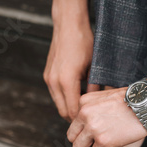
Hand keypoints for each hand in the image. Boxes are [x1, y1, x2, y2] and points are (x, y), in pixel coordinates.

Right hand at [44, 0, 96, 121]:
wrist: (68, 24)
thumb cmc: (84, 42)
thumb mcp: (95, 66)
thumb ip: (95, 87)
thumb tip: (100, 104)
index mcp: (66, 81)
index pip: (72, 111)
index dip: (82, 119)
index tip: (93, 121)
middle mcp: (54, 81)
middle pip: (63, 111)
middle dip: (75, 117)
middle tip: (90, 119)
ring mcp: (48, 78)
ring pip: (58, 103)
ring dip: (69, 107)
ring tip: (85, 109)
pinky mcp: (47, 74)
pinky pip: (56, 94)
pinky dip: (65, 98)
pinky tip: (77, 95)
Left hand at [67, 57, 146, 146]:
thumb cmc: (133, 101)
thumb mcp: (105, 98)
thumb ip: (92, 110)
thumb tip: (87, 128)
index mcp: (84, 102)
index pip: (74, 123)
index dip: (84, 131)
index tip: (93, 133)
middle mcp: (84, 114)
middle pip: (72, 136)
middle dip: (83, 143)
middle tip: (95, 144)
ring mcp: (92, 127)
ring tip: (104, 146)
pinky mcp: (102, 140)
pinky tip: (116, 144)